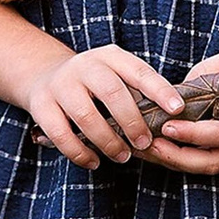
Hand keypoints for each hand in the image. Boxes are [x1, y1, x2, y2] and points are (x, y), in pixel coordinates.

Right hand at [21, 45, 184, 169]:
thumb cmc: (94, 84)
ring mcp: (61, 85)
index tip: (177, 109)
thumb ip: (138, 93)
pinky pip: (61, 134)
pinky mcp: (41, 105)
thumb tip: (170, 120)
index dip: (160, 90)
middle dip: (132, 122)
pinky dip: (79, 152)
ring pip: (86, 116)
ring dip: (108, 141)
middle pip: (112, 93)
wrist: (44, 75)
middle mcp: (85, 66)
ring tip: (122, 156)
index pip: (139, 71)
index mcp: (110, 57)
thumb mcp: (116, 76)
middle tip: (144, 143)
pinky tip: (94, 161)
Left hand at [140, 43, 218, 176]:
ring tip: (148, 150)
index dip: (192, 134)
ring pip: (210, 166)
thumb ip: (208, 74)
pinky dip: (186, 156)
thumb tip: (175, 94)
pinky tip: (164, 147)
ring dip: (177, 161)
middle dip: (177, 157)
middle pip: (214, 162)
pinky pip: (212, 159)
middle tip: (148, 146)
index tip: (165, 126)